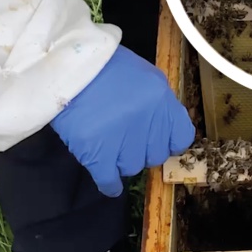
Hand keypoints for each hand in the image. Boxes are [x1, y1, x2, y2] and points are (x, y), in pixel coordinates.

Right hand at [50, 45, 194, 196]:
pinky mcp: (96, 151)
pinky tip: (110, 182)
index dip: (171, 141)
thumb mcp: (147, 77)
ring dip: (122, 160)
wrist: (69, 67)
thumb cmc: (109, 68)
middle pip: (156, 155)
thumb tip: (165, 128)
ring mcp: (122, 138)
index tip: (160, 140)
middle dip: (144, 149)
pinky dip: (110, 184)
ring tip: (110, 144)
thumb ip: (160, 103)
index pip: (182, 137)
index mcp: (162, 100)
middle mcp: (148, 121)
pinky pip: (109, 179)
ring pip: (132, 167)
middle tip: (128, 138)